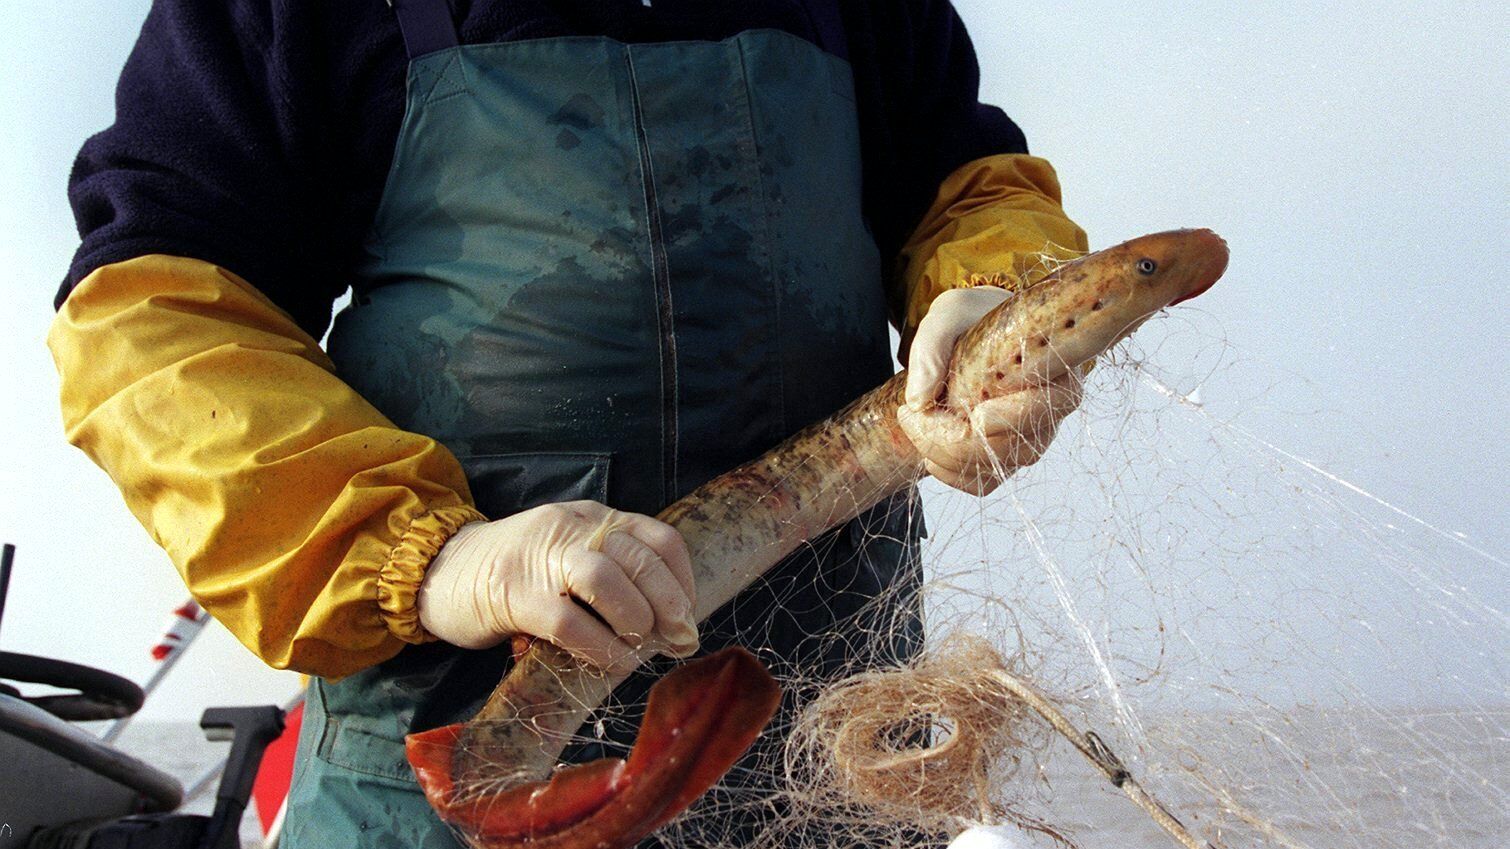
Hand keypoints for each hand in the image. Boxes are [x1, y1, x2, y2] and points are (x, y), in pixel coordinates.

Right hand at [417, 501, 697, 673]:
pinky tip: (614, 663)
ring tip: (642, 648)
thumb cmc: (514, 574)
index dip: (682, 579)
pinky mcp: (512, 593)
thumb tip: (667, 624)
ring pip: (606, 579)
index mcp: (591, 518)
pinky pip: (568, 621)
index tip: (688, 615)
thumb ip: (611, 575)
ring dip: (636, 620)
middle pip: (639, 557)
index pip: (658, 537)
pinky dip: (600, 646)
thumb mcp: (568, 557)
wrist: (439, 571)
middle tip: (680, 641)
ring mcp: (540, 557)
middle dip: (670, 604)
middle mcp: (571, 528)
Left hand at [897, 286, 1082, 494]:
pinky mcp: (1007, 457)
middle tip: (910, 412)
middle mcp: (1049, 410)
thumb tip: (918, 400)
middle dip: (952, 438)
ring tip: (914, 422)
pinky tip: (927, 451)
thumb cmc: (971, 319)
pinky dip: (949, 474)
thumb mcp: (948, 314)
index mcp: (1052, 367)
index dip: (1014, 418)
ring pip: (993, 468)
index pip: (1051, 404)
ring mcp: (1029, 438)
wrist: (971, 332)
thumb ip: (933, 347)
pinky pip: (983, 483)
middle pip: (1012, 448)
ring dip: (944, 455)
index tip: (975, 415)